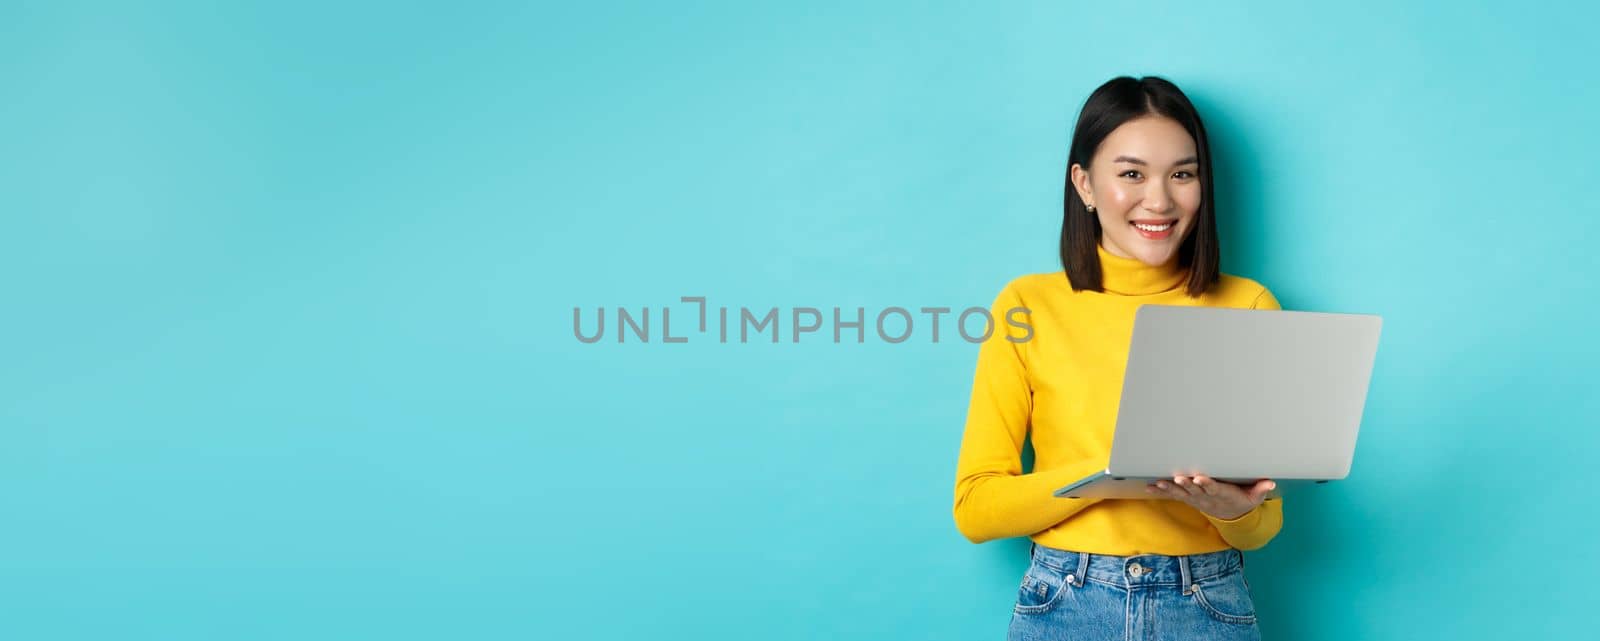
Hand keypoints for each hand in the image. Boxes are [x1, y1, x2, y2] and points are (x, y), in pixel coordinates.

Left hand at [1144, 475, 1275, 520]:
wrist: (1232, 515)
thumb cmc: (1243, 500)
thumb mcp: (1255, 498)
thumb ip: (1261, 489)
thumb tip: (1271, 482)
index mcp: (1222, 494)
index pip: (1214, 489)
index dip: (1206, 484)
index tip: (1199, 478)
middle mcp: (1207, 497)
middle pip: (1195, 491)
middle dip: (1186, 484)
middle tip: (1178, 478)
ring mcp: (1196, 499)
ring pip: (1182, 493)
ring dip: (1170, 488)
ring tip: (1159, 483)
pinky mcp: (1189, 499)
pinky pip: (1174, 495)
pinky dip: (1161, 491)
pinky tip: (1149, 487)